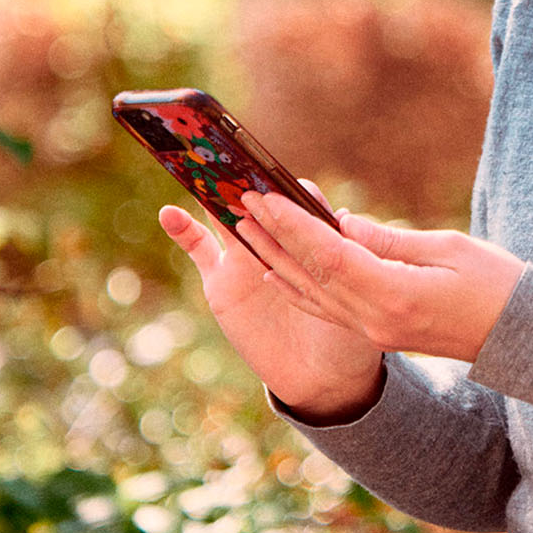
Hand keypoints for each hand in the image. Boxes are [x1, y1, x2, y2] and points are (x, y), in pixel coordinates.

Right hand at [157, 180, 383, 418]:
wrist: (321, 375)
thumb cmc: (352, 332)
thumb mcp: (363, 293)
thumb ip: (358, 258)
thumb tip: (346, 220)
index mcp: (313, 239)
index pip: (303, 203)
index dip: (294, 192)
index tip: (284, 182)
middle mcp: (278, 241)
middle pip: (260, 201)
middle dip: (246, 180)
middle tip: (227, 158)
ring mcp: (246, 258)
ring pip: (226, 216)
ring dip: (213, 194)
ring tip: (194, 170)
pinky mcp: (221, 280)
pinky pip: (199, 249)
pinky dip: (182, 229)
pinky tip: (168, 211)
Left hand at [235, 189, 527, 363]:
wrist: (521, 339)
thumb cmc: (498, 285)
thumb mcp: (449, 250)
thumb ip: (390, 240)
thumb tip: (341, 224)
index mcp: (395, 296)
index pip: (331, 255)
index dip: (295, 224)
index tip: (267, 196)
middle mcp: (375, 320)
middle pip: (312, 274)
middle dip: (275, 236)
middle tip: (241, 202)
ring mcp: (374, 331)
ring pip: (312, 294)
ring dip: (275, 259)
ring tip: (246, 230)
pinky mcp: (378, 333)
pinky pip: (326, 309)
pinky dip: (297, 287)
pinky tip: (273, 272)